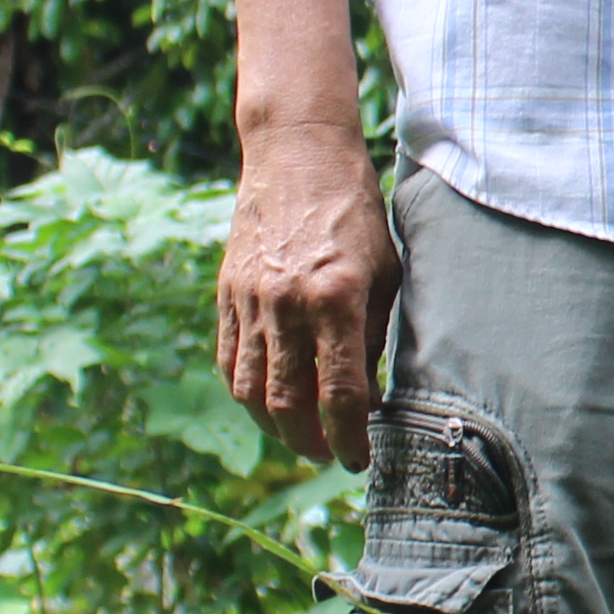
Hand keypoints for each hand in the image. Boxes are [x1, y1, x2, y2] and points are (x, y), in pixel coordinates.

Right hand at [219, 126, 402, 469]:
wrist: (298, 155)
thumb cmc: (356, 213)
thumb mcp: (386, 270)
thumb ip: (375, 334)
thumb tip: (371, 395)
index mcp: (338, 298)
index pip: (342, 394)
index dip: (350, 437)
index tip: (360, 458)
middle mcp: (288, 305)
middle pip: (289, 404)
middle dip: (310, 443)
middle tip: (329, 455)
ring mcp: (251, 301)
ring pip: (250, 392)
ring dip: (274, 429)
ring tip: (298, 440)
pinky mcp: (227, 295)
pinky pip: (229, 362)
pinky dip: (245, 394)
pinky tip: (267, 405)